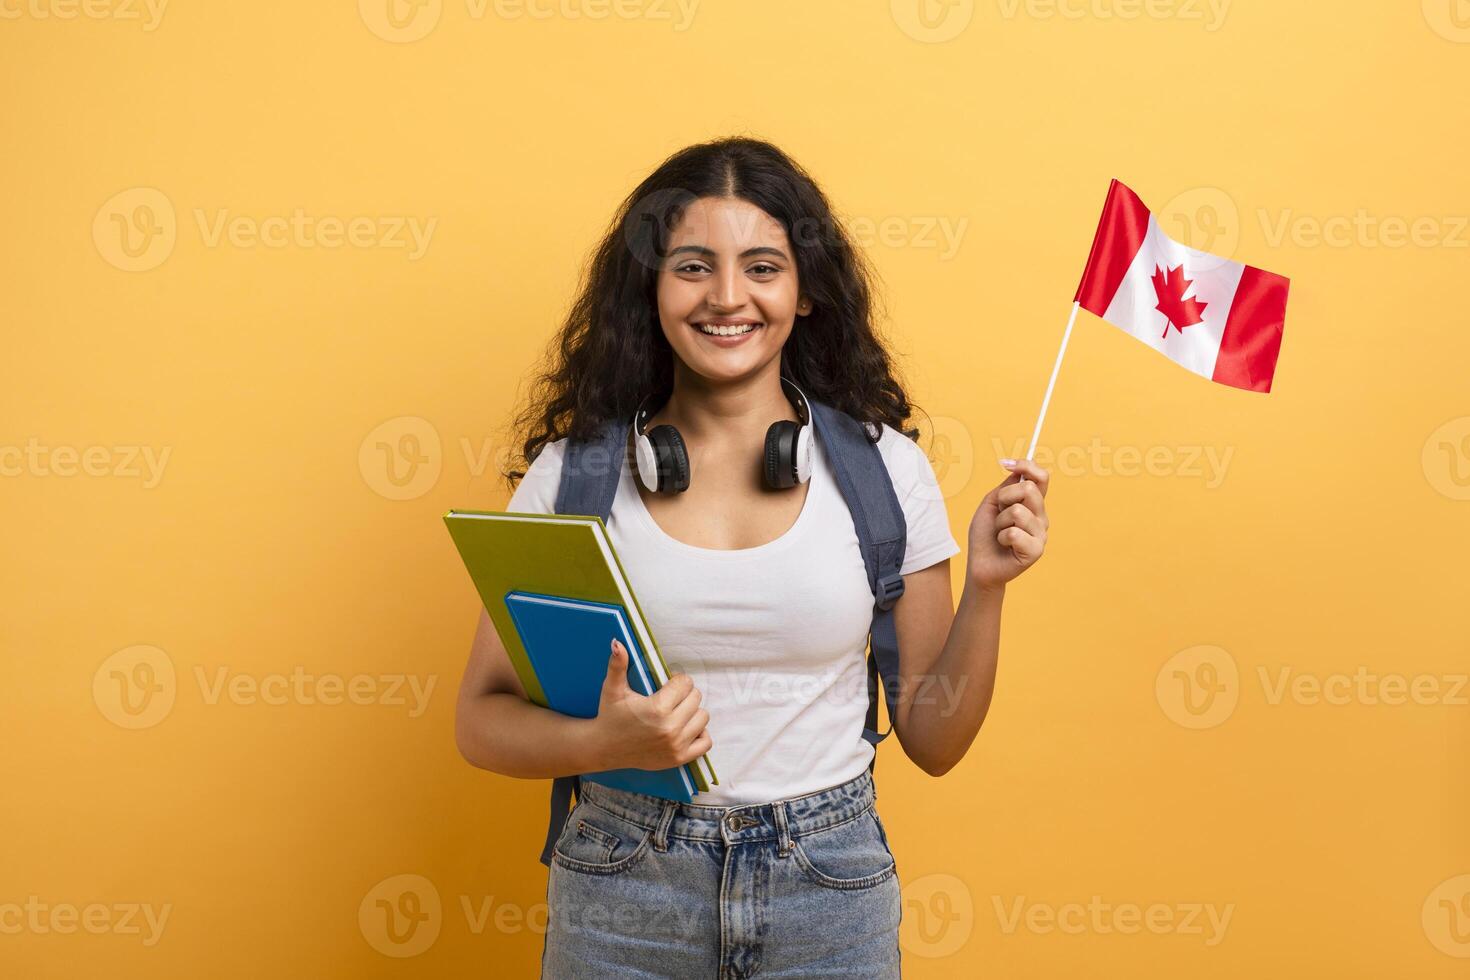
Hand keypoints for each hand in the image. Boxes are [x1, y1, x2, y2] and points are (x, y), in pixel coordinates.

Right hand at [594, 639, 711, 770]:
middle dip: (685, 694)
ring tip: (677, 711)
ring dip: (692, 712)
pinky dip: (700, 733)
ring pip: (703, 717)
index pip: (685, 683)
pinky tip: (685, 727)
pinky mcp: (679, 758)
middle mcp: (670, 728)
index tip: (667, 684)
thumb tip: (618, 643)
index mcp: (657, 709)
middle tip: (670, 698)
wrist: (604, 749)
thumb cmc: (610, 716)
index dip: (677, 680)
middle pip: (696, 698)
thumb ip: (617, 665)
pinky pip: (705, 742)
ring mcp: (676, 745)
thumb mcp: (612, 689)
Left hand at [966, 457, 1049, 590]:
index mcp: (1033, 504)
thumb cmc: (985, 535)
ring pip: (1017, 511)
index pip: (1041, 477)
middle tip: (998, 514)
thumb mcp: (991, 504)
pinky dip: (1001, 537)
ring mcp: (1041, 534)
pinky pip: (1014, 532)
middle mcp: (1041, 517)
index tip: (1005, 463)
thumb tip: (1018, 470)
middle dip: (1004, 498)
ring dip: (1000, 522)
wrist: (980, 564)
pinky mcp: (1036, 550)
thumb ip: (1006, 487)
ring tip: (1000, 534)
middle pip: (1028, 489)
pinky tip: (1004, 545)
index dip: (1026, 466)